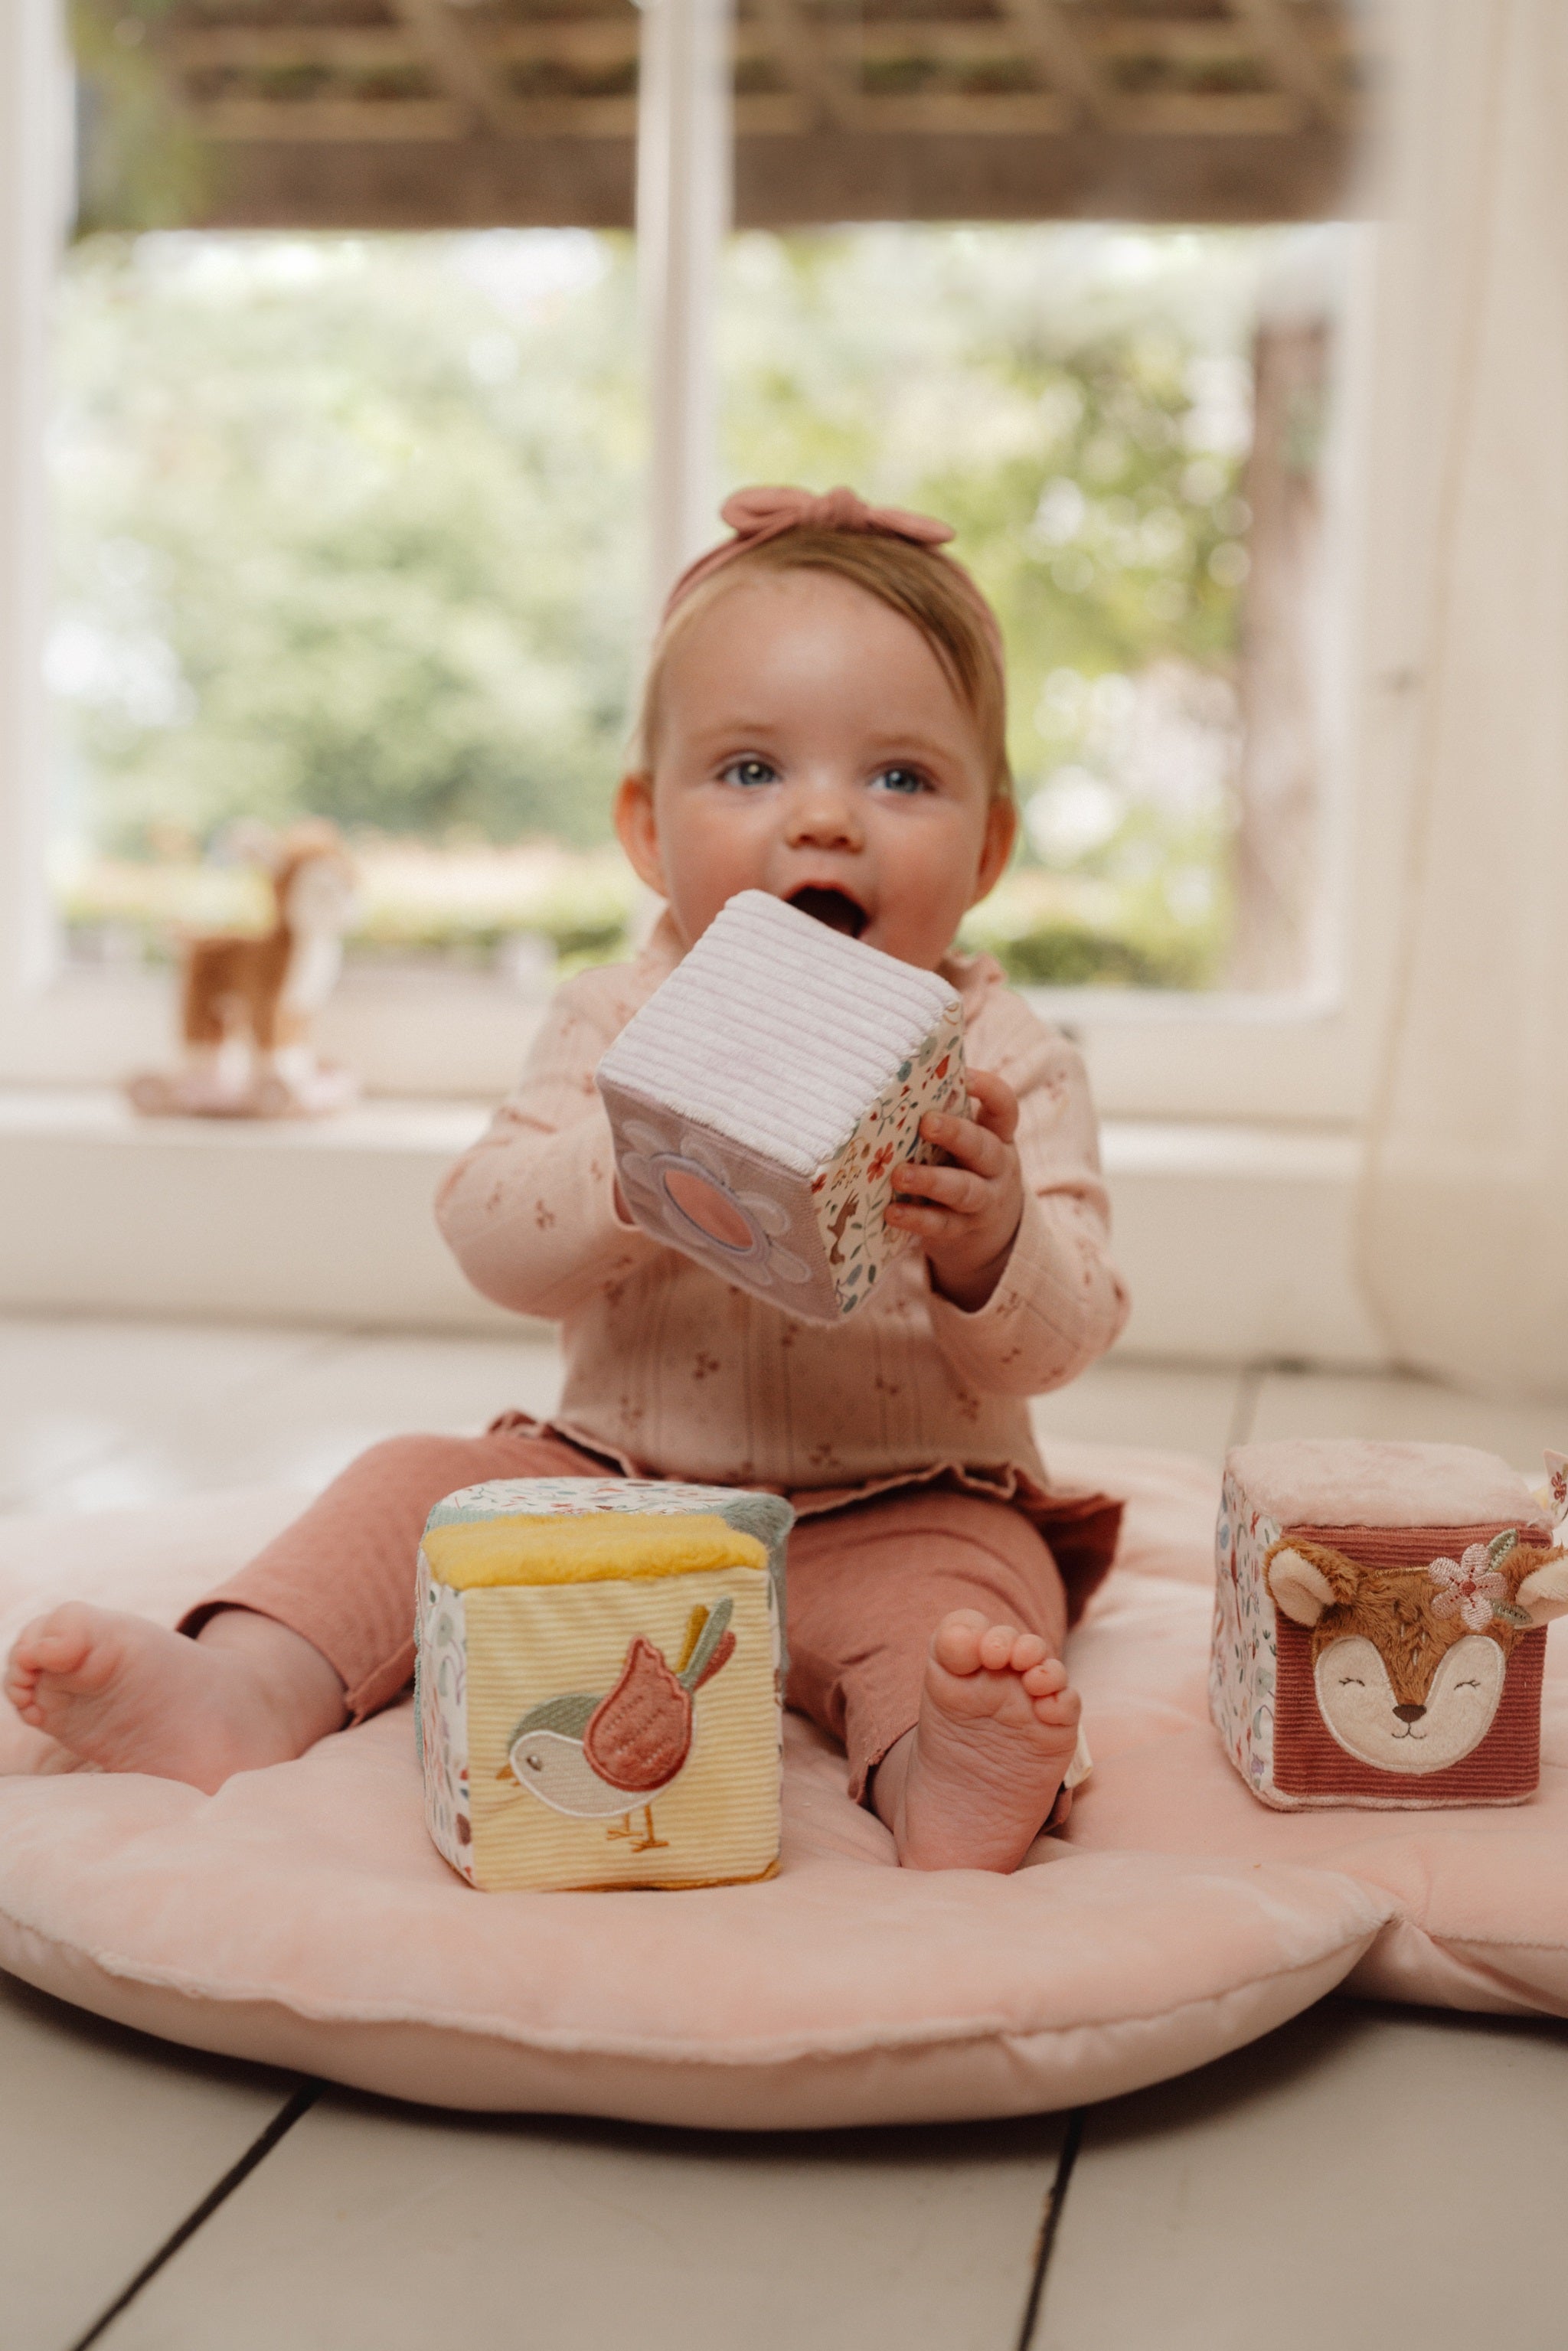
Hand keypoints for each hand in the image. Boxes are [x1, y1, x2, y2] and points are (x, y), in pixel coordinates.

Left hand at [885, 1067, 1023, 1311]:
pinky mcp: (963, 1229)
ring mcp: (984, 1201)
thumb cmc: (963, 1167)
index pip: (1004, 1107)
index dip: (989, 1090)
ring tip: (900, 1175)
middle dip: (955, 1134)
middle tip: (926, 1123)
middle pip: (982, 1147)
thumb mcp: (967, 1142)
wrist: (990, 1232)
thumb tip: (897, 1082)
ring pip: (964, 1190)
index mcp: (997, 1135)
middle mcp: (997, 1166)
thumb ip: (945, 1117)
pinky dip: (917, 1218)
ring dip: (931, 1181)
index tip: (965, 1077)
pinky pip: (942, 1224)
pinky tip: (893, 1212)